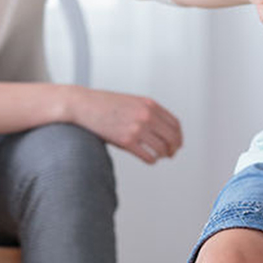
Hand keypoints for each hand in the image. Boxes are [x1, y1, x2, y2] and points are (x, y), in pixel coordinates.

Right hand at [66, 87, 182, 163]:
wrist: (84, 105)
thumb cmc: (105, 104)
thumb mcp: (132, 102)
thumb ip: (147, 112)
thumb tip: (161, 131)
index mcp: (150, 104)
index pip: (175, 123)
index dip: (178, 136)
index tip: (177, 142)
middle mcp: (147, 115)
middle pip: (172, 137)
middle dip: (174, 148)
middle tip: (172, 153)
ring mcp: (137, 128)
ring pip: (162, 148)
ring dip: (162, 155)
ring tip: (159, 156)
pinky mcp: (127, 141)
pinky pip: (148, 156)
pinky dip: (152, 160)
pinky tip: (150, 159)